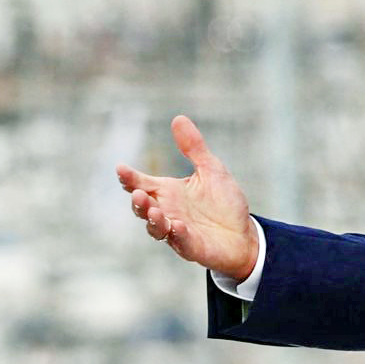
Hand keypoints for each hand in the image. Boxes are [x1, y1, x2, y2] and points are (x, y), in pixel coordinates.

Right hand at [116, 115, 257, 279]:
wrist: (243, 234)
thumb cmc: (223, 202)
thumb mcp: (211, 170)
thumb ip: (193, 148)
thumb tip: (178, 118)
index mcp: (168, 192)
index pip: (143, 183)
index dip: (130, 178)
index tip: (120, 169)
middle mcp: (168, 211)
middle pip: (143, 207)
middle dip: (138, 201)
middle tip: (138, 192)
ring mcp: (177, 230)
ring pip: (156, 227)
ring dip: (153, 220)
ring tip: (154, 210)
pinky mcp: (191, 246)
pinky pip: (180, 241)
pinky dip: (177, 234)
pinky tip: (178, 226)